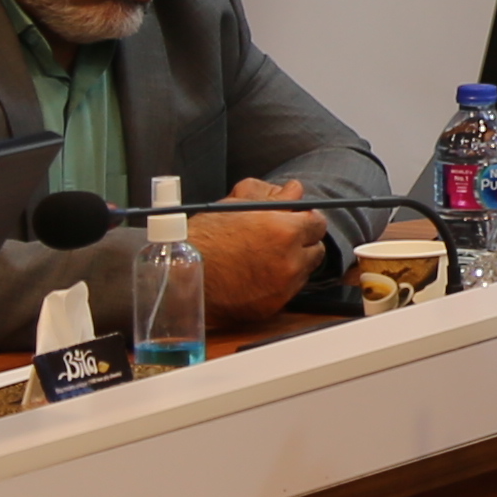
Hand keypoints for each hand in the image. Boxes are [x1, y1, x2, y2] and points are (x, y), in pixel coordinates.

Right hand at [196, 176, 329, 322]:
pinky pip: (287, 292)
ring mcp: (283, 287)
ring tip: (263, 258)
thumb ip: (273, 197)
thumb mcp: (236, 206)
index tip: (296, 221)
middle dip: (302, 243)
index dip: (306, 221)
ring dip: (292, 264)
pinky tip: (256, 276)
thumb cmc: (203, 238)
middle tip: (280, 240)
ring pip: (303, 272)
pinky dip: (278, 284)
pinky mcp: (272, 307)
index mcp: (284, 231)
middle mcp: (290, 261)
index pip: (317, 224)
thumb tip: (295, 190)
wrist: (179, 276)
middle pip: (315, 249)